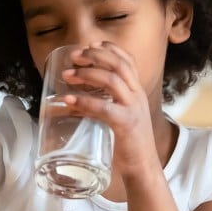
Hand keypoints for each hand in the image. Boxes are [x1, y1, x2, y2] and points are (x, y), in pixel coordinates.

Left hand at [61, 42, 155, 177]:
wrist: (143, 166)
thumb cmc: (128, 143)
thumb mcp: (118, 117)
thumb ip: (99, 106)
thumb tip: (70, 102)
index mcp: (137, 92)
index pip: (128, 61)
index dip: (110, 49)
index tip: (91, 44)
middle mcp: (137, 96)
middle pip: (119, 65)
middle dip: (95, 56)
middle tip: (74, 56)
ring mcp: (133, 109)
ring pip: (112, 80)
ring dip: (87, 74)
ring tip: (68, 75)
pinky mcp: (126, 124)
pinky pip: (104, 108)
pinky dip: (84, 101)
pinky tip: (69, 100)